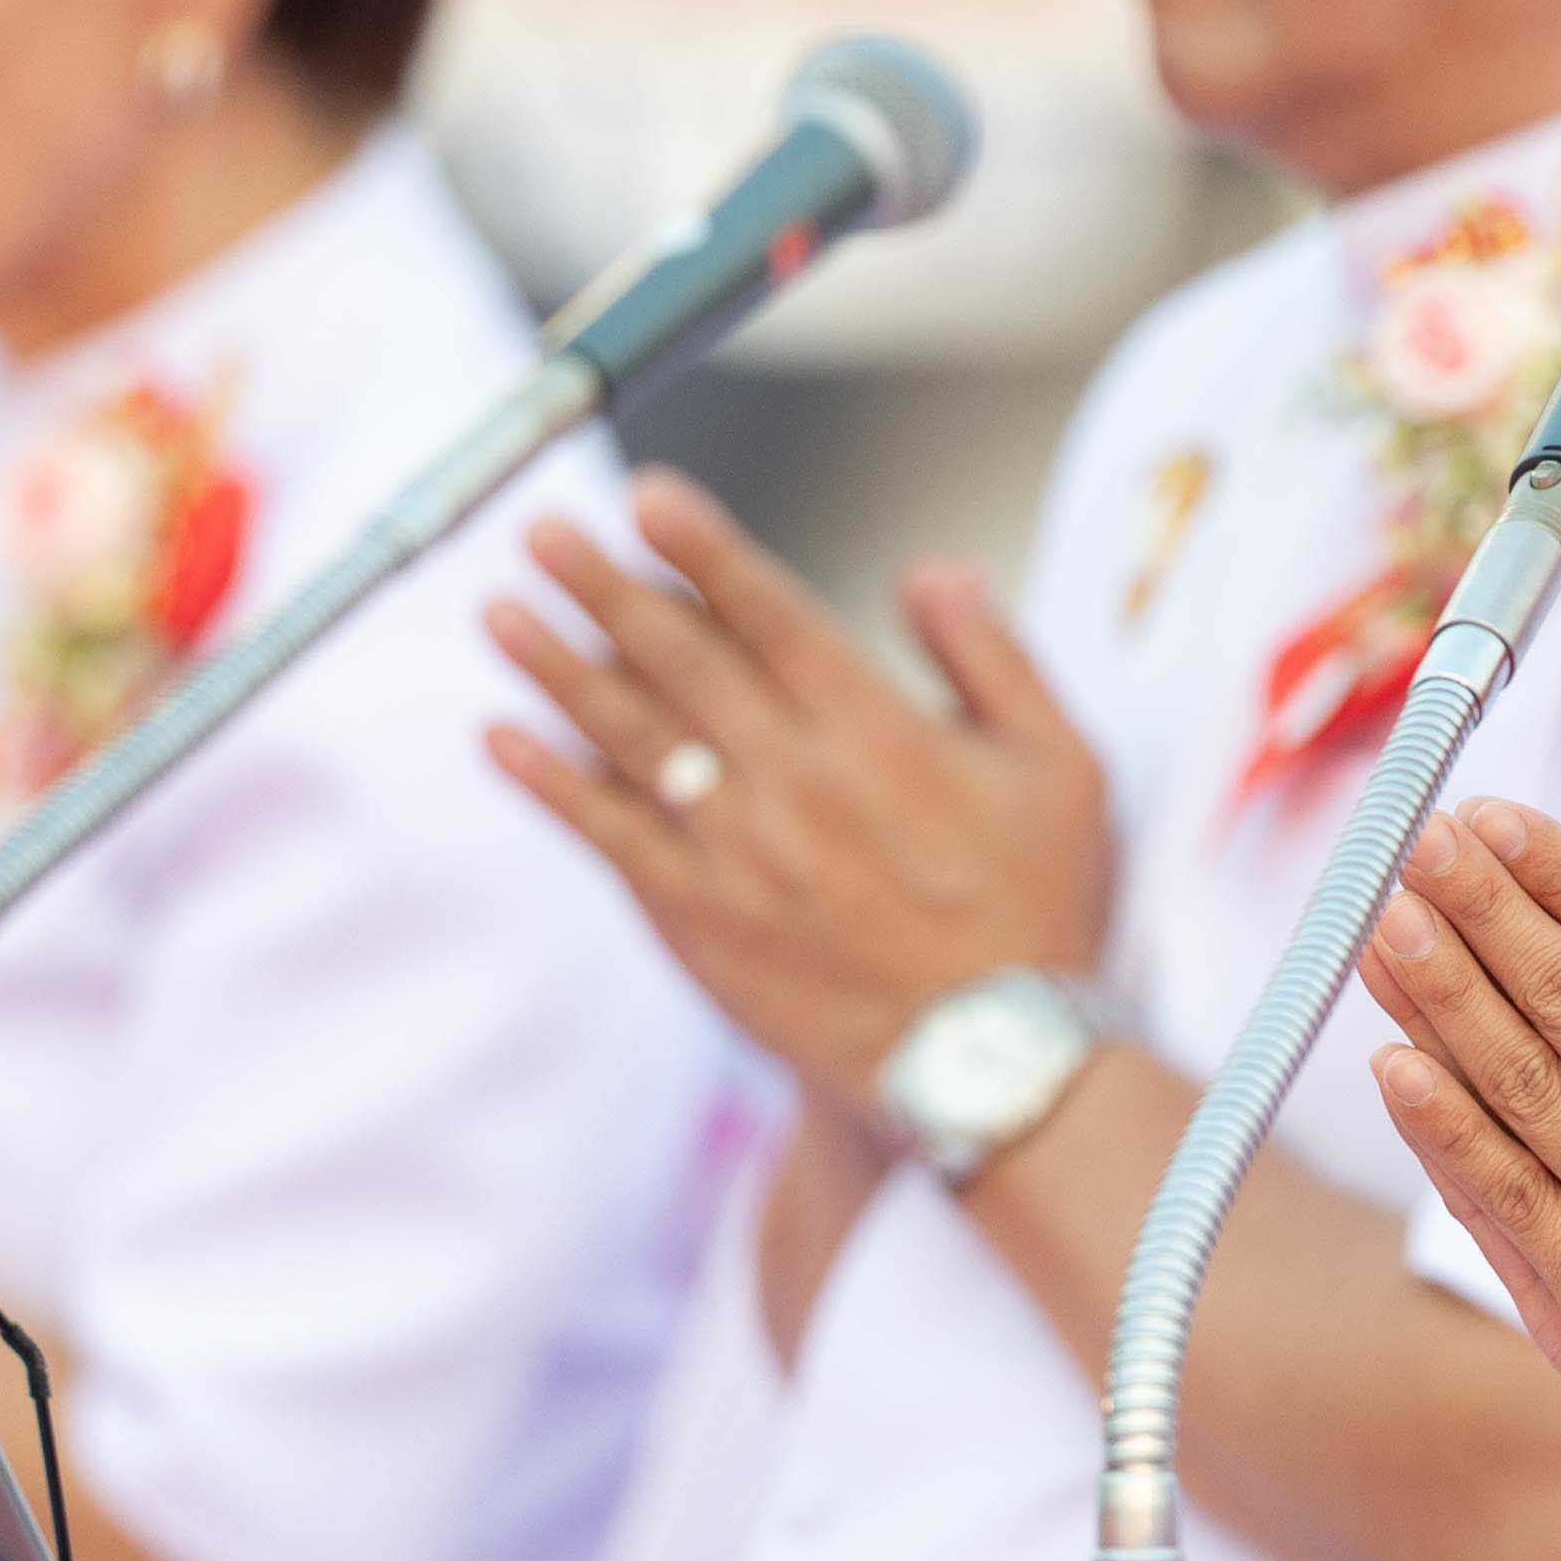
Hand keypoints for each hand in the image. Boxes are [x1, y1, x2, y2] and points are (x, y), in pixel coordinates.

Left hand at [482, 470, 1116, 1114]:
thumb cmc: (1037, 905)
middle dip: (603, 586)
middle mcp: (794, 781)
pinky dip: (551, 785)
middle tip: (541, 529)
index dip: (701, 549)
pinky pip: (608, 838)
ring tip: (497, 610)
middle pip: (679, 660)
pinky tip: (500, 737)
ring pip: (627, 739)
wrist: (993, 1066)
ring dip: (555, 667)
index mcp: (878, 730)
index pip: (770, 613)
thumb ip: (993, 651)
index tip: (644, 494)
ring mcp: (737, 853)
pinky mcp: (699, 921)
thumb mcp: (1064, 763)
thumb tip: (925, 567)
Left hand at [1361, 798, 1560, 1537]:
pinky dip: (1442, 1134)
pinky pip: (1501, 1206)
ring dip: (1439, 999)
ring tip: (1382, 924)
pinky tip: (1393, 1067)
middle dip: (1480, 910)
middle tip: (1417, 841)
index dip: (1560, 877)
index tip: (1499, 821)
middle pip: (1560, 1000)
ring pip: (1513, 1089)